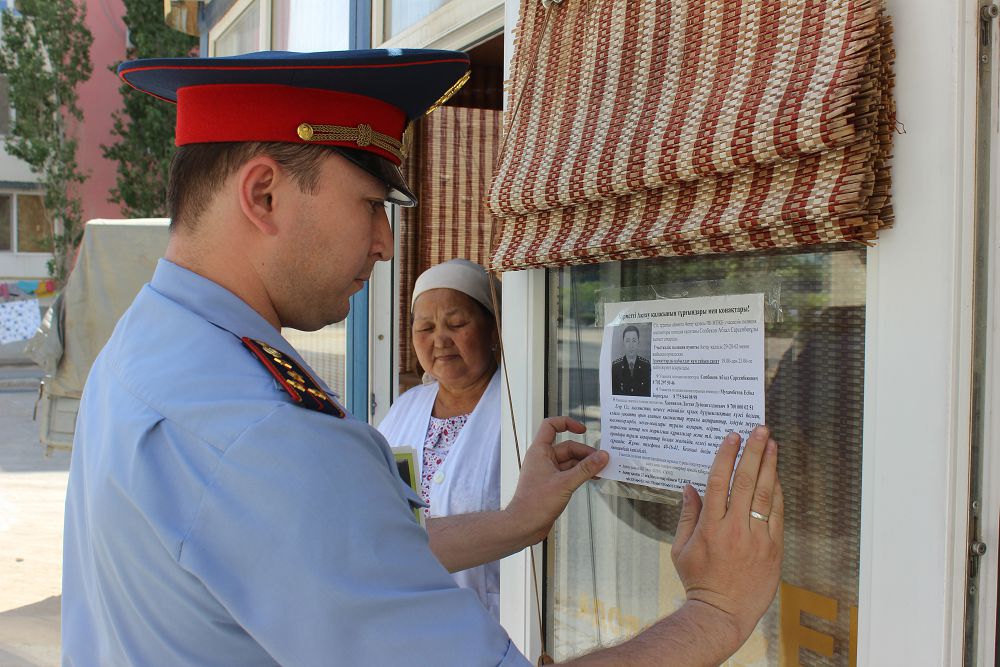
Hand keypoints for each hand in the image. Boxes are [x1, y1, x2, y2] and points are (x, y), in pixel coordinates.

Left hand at [505, 417, 608, 543]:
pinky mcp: (552, 484)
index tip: (583, 429)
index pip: (551, 426)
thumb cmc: (537, 503)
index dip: (567, 423)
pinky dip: (581, 474)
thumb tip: (603, 456)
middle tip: (603, 461)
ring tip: (602, 471)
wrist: (524, 525)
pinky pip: (569, 474)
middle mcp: (543, 458)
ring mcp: (547, 472)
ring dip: (585, 465)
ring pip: (570, 462)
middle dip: (585, 453)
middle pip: (567, 447)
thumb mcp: (566, 483)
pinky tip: (593, 479)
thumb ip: (586, 469)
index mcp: (540, 451)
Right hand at [670, 426, 783, 650]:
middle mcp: (734, 529)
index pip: (719, 482)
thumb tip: (690, 487)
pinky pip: (776, 514)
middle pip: (745, 481)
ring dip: (769, 466)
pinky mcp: (773, 549)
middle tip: (759, 430)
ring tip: (771, 444)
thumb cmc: (699, 581)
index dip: (726, 456)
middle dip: (753, 452)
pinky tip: (775, 476)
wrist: (723, 612)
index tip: (731, 437)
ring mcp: (756, 539)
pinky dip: (776, 492)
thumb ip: (688, 515)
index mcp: (709, 527)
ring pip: (764, 494)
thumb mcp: (681, 548)